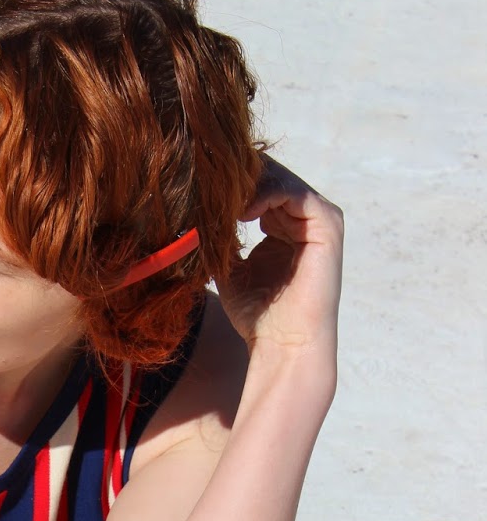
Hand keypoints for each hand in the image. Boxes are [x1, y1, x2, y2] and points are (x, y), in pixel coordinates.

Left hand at [216, 155, 343, 366]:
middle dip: (238, 179)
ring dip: (249, 186)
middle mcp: (303, 218)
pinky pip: (295, 193)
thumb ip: (219, 240)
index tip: (199, 194)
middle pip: (269, 176)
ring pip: (280, 180)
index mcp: (283, 225)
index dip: (229, 185)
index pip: (257, 186)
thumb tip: (193, 214)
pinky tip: (243, 212)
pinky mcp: (328, 224)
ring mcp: (318, 219)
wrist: (285, 343)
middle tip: (208, 187)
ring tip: (223, 201)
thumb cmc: (256, 315)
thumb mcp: (228, 269)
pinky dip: (268, 194)